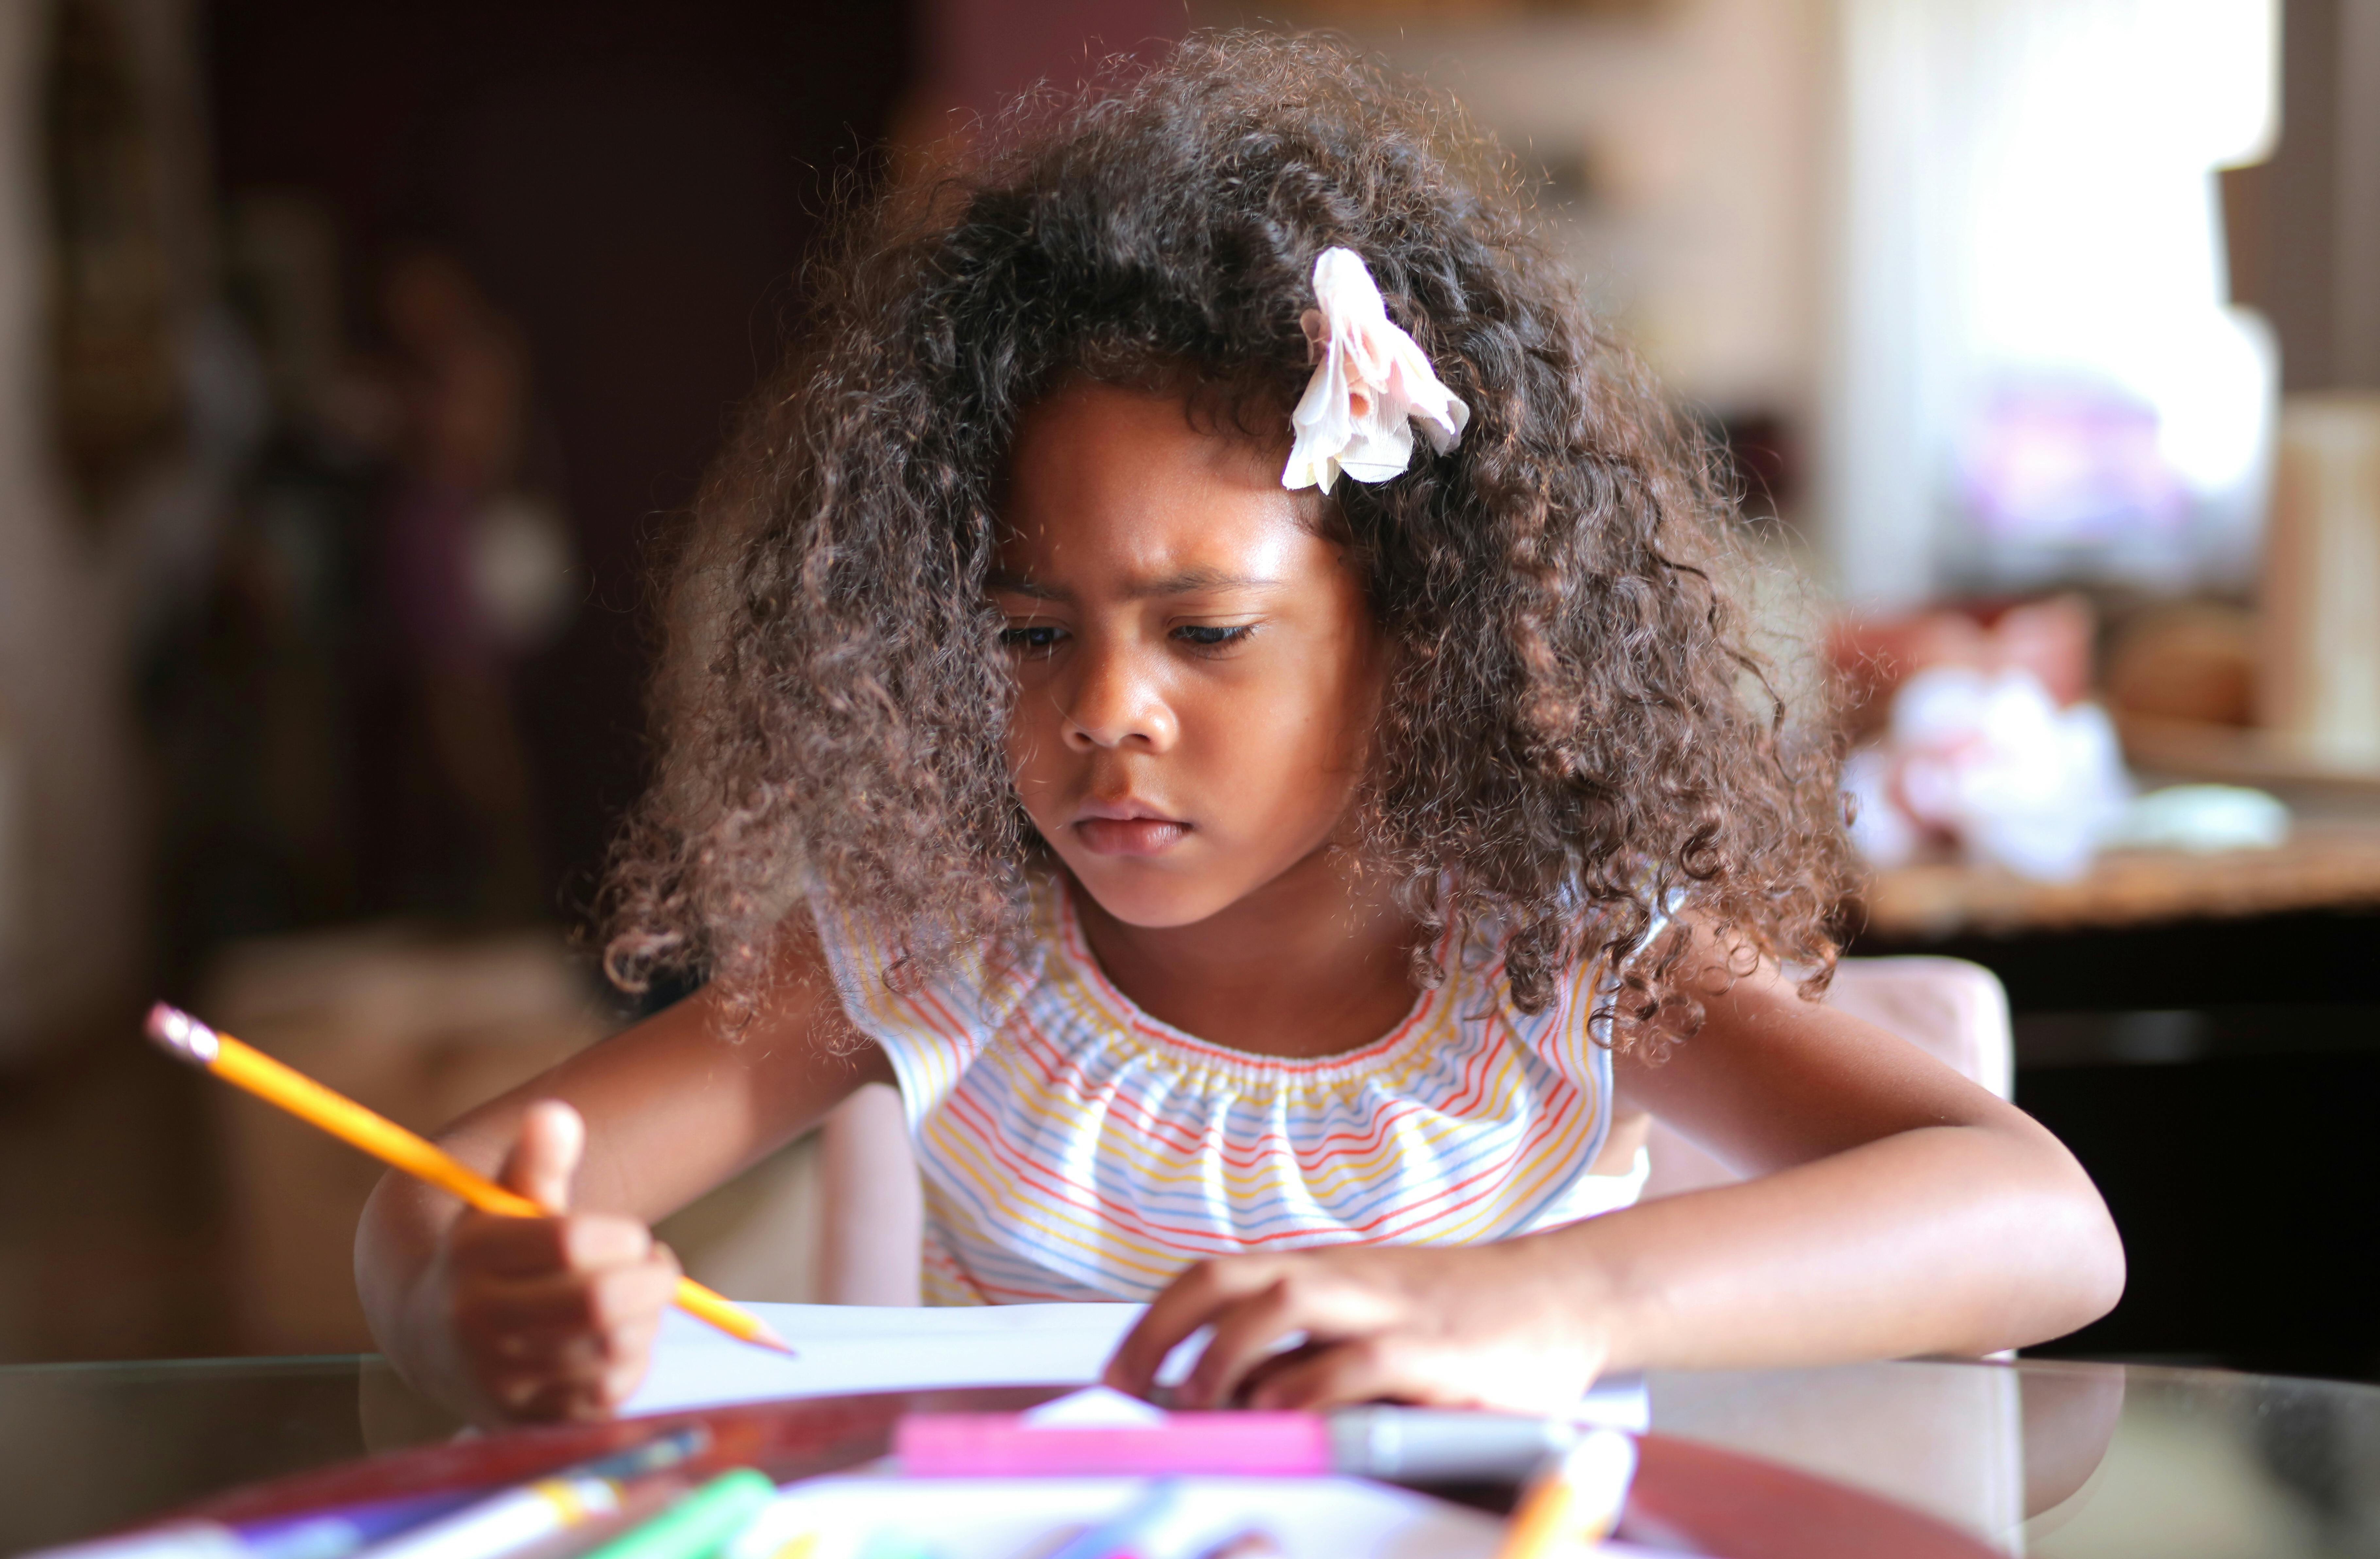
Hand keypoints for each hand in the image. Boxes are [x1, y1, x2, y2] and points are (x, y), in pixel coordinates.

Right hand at [437, 1100, 681, 1421]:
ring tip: (639, 1300)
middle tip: (656, 1267)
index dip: (623, 1235)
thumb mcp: (507, 1201)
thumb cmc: (494, 1254)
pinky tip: (622, 1340)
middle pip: (597, 1303)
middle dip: (650, 1281)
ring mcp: (497, 1378)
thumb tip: (555, 1115)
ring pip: (609, 1352)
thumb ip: (536, 1159)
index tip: (631, 1235)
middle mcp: (474, 1321)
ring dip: (646, 1322)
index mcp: (470, 1256)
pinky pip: (604, 1397)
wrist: (434, 1336)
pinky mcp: (522, 1419)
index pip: (570, 1240)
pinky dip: (631, 1365)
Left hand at [1101, 1241, 1612, 1412]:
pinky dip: (1312, 1387)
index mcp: (1323, 1269)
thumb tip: (1219, 1393)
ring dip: (1229, 1355)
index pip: (1213, 1276)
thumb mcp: (1369, 1315)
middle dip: (1170, 1334)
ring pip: (1285, 1303)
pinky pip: (1358, 1362)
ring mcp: (1390, 1310)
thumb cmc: (1457, 1317)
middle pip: (1232, 1281)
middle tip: (1142, 1395)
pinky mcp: (1435, 1353)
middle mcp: (1346, 1278)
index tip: (1119, 1374)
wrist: (1564, 1297)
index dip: (1155, 1323)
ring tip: (1204, 1405)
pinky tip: (1285, 1417)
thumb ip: (1304, 1346)